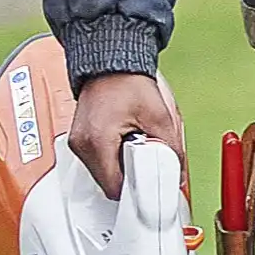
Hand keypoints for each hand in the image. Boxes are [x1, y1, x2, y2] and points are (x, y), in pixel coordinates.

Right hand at [69, 69, 181, 199]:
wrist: (111, 63)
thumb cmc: (128, 81)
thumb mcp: (160, 116)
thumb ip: (172, 150)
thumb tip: (177, 174)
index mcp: (98, 141)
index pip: (115, 188)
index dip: (136, 191)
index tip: (150, 188)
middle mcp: (82, 145)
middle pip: (108, 183)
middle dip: (131, 177)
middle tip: (146, 159)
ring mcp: (78, 143)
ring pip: (102, 175)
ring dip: (121, 168)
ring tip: (134, 146)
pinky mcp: (79, 140)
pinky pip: (97, 162)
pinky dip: (113, 159)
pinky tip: (124, 143)